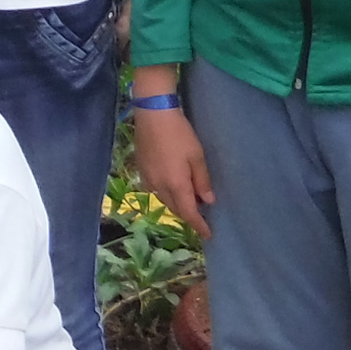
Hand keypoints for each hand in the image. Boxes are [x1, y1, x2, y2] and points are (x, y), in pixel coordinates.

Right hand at [130, 66, 212, 239]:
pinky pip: (155, 190)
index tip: (208, 234)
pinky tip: (172, 185)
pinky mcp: (142, 170)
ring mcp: (148, 179)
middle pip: (176, 209)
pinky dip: (166, 194)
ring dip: (177, 204)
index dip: (199, 225)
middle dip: (189, 215)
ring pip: (165, 200)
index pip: (189, 213)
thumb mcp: (197, 156)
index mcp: (176, 185)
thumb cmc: (179, 134)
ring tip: (189, 199)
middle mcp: (159, 187)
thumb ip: (202, 180)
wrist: (152, 115)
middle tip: (202, 215)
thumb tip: (208, 201)